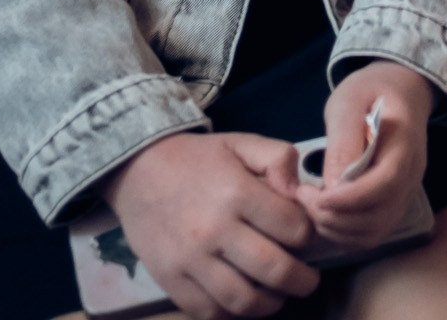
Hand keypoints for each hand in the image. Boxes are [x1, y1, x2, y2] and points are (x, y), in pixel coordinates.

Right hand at [100, 130, 316, 319]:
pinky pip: (209, 312)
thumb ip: (280, 158)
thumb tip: (302, 193)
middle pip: (274, 270)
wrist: (137, 172)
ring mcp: (190, 261)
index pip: (293, 228)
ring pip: (243, 300)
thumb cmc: (198, 159)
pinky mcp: (170, 281)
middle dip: (301, 280)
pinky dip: (232, 314)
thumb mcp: (242, 143)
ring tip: (278, 294)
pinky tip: (242, 299)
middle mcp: (214, 230)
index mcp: (237, 193)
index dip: (308, 235)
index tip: (306, 238)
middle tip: (307, 279)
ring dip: (270, 303)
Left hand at [302, 60, 434, 251]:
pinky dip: (345, 235)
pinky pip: (372, 234)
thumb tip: (333, 184)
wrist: (401, 90)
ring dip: (338, 230)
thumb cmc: (372, 90)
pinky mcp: (394, 204)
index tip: (317, 196)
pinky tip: (325, 215)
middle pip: (379, 216)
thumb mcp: (350, 101)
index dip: (350, 198)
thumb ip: (343, 140)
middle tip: (304, 198)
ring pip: (375, 232)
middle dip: (336, 217)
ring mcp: (405, 193)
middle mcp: (411, 176)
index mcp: (404, 143)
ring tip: (312, 207)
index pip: (385, 182)